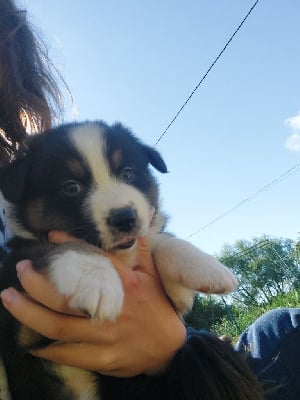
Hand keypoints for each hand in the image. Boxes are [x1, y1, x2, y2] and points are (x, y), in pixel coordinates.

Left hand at [0, 235, 185, 376]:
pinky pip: (68, 355)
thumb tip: (135, 226)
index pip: (96, 261)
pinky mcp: (103, 359)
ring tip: (10, 299)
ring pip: (59, 326)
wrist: (170, 348)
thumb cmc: (158, 308)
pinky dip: (47, 350)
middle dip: (36, 283)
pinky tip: (31, 342)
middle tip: (21, 269)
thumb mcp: (154, 275)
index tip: (51, 236)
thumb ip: (141, 250)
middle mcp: (111, 310)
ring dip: (29, 313)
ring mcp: (105, 337)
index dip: (72, 245)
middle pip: (65, 298)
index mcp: (126, 286)